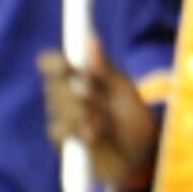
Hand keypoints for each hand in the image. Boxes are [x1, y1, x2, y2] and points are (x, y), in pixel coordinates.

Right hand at [41, 39, 159, 191]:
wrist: (141, 155)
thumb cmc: (132, 118)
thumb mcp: (122, 90)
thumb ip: (103, 67)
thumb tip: (90, 36)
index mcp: (75, 78)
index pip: (51, 64)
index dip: (54, 62)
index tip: (67, 65)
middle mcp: (62, 97)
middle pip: (53, 85)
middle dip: (77, 91)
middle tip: (95, 96)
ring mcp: (60, 120)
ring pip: (58, 108)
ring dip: (83, 112)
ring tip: (103, 122)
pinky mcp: (61, 143)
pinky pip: (60, 131)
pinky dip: (81, 131)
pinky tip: (95, 136)